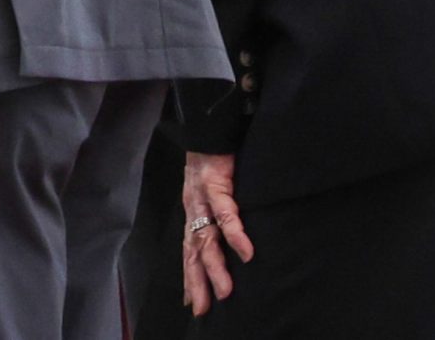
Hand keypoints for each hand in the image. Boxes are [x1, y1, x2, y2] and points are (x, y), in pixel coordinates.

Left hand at [179, 151, 253, 315]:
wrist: (210, 126)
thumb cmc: (215, 161)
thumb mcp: (212, 192)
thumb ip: (216, 216)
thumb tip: (228, 243)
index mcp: (192, 212)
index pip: (188, 250)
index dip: (190, 277)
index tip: (193, 303)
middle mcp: (193, 208)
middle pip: (193, 251)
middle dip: (198, 281)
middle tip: (205, 308)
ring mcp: (202, 198)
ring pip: (206, 238)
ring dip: (216, 266)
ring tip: (225, 290)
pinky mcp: (216, 184)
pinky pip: (226, 213)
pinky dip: (235, 234)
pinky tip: (246, 253)